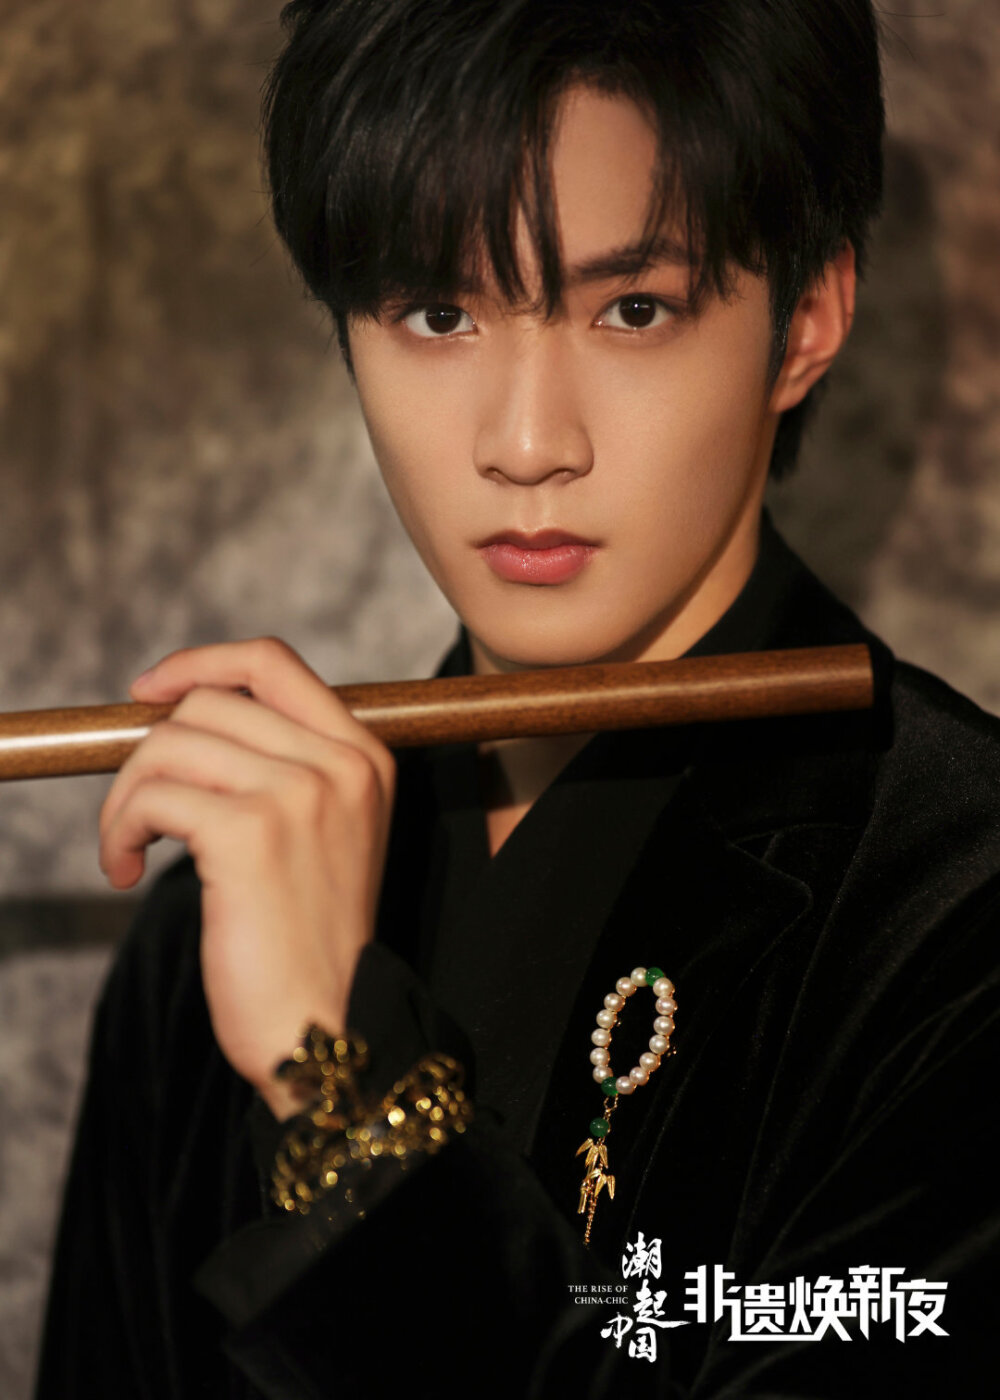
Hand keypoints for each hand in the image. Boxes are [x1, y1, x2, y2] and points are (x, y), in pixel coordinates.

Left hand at [98, 637, 396, 1118]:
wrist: (329, 1028)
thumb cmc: (308, 940)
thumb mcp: (324, 834)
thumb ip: (282, 768)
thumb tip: (182, 720)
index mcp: (365, 756)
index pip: (271, 661)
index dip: (198, 663)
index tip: (148, 694)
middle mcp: (340, 764)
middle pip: (206, 704)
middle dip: (147, 756)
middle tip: (138, 818)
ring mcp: (300, 794)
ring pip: (169, 745)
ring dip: (126, 799)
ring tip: (128, 850)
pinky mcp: (251, 834)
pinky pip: (154, 798)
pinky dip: (119, 832)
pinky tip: (124, 872)